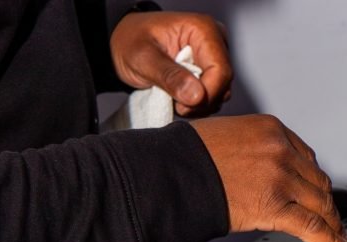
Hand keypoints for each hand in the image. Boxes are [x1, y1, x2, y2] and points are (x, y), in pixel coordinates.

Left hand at [110, 12, 231, 116]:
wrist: (124, 44)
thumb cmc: (131, 41)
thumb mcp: (142, 58)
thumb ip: (169, 76)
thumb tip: (197, 95)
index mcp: (203, 30)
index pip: (221, 71)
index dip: (205, 95)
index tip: (182, 105)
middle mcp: (214, 42)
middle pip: (223, 84)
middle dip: (199, 102)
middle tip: (174, 102)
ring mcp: (213, 57)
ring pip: (219, 93)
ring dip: (197, 105)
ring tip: (172, 96)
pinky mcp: (209, 71)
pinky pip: (212, 96)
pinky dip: (195, 104)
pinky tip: (178, 96)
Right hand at [190, 115, 346, 241]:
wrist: (171, 173)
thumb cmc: (187, 156)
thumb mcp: (227, 137)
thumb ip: (253, 151)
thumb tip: (261, 173)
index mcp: (270, 129)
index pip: (305, 157)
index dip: (313, 180)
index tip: (317, 192)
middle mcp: (280, 150)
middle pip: (317, 181)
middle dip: (325, 204)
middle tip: (332, 219)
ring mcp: (280, 177)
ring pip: (319, 204)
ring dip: (331, 224)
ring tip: (338, 238)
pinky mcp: (275, 205)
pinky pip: (311, 225)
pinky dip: (330, 240)